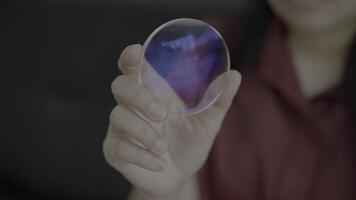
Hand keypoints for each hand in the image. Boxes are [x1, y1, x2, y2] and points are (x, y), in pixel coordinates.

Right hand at [103, 44, 240, 197]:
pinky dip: (141, 155)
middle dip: (139, 97)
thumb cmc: (189, 144)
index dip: (130, 57)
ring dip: (143, 131)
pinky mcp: (115, 150)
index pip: (134, 68)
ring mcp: (121, 128)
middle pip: (120, 86)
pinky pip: (118, 147)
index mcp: (153, 92)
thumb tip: (235, 75)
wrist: (179, 177)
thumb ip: (219, 100)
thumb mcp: (207, 123)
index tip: (137, 52)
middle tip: (162, 113)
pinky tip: (159, 163)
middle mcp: (134, 106)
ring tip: (164, 147)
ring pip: (118, 116)